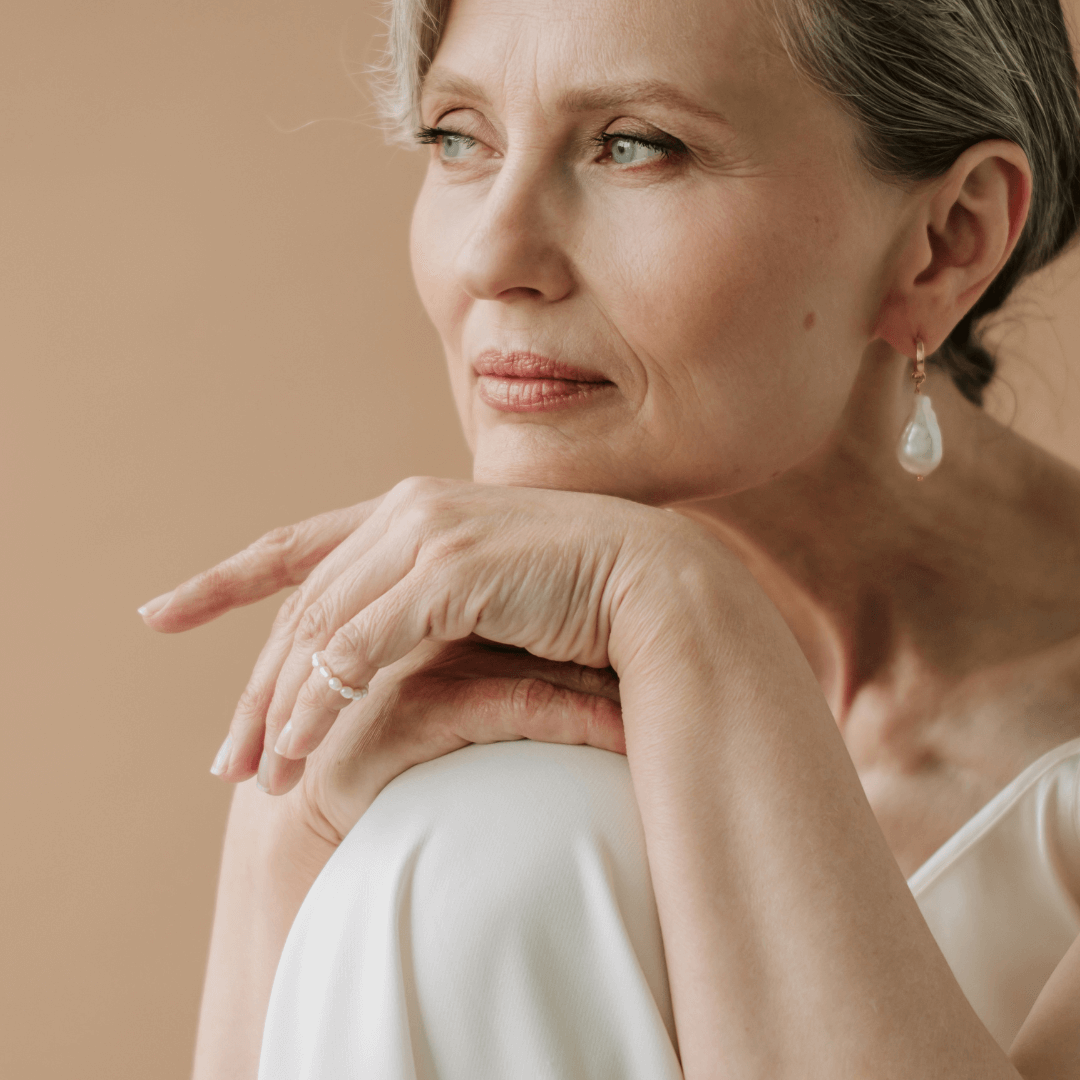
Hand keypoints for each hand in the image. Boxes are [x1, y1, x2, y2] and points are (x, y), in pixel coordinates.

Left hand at [140, 478, 673, 801]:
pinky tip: (302, 749)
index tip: (162, 612)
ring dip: (281, 710)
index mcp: (409, 508)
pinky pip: (361, 648)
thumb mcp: (484, 599)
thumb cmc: (579, 598)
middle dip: (254, 688)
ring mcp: (427, 534)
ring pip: (320, 631)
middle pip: (299, 607)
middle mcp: (407, 509)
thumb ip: (427, 609)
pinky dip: (322, 702)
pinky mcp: (452, 570)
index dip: (223, 579)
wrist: (657, 583)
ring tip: (258, 777)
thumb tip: (377, 659)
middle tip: (226, 761)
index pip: (294, 545)